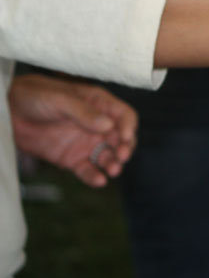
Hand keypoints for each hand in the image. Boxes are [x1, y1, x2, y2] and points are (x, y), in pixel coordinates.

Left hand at [9, 74, 137, 187]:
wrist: (8, 112)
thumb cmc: (35, 96)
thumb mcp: (59, 99)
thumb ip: (84, 112)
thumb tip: (108, 125)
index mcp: (99, 104)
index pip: (123, 115)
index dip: (128, 126)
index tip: (125, 137)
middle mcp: (97, 124)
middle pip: (120, 138)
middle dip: (125, 147)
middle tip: (122, 157)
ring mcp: (85, 142)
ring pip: (107, 155)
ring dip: (113, 163)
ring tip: (113, 170)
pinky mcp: (72, 158)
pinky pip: (87, 169)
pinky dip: (94, 176)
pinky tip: (99, 181)